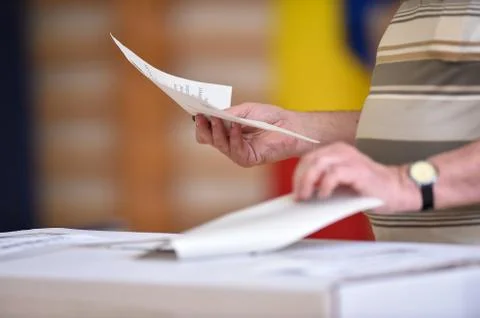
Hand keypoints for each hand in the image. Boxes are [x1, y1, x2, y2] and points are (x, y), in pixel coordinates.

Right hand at [194, 103, 314, 166]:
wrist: (290, 126)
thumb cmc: (270, 117)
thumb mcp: (245, 110)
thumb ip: (229, 114)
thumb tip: (211, 115)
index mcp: (226, 132)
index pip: (206, 131)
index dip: (200, 122)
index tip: (196, 111)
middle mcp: (229, 144)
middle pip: (208, 139)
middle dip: (204, 127)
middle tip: (202, 115)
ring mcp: (237, 153)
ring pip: (219, 144)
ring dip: (218, 130)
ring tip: (217, 117)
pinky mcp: (248, 159)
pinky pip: (235, 149)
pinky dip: (234, 136)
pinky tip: (235, 126)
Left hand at [293, 142, 421, 213]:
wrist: (396, 190)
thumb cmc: (368, 188)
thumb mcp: (340, 182)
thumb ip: (324, 181)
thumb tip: (302, 193)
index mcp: (336, 151)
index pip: (308, 159)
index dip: (298, 175)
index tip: (295, 192)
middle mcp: (341, 151)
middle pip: (310, 160)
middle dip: (300, 180)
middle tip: (299, 197)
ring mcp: (350, 159)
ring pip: (318, 164)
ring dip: (308, 182)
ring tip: (307, 197)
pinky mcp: (358, 170)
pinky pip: (334, 174)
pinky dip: (325, 185)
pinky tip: (324, 195)